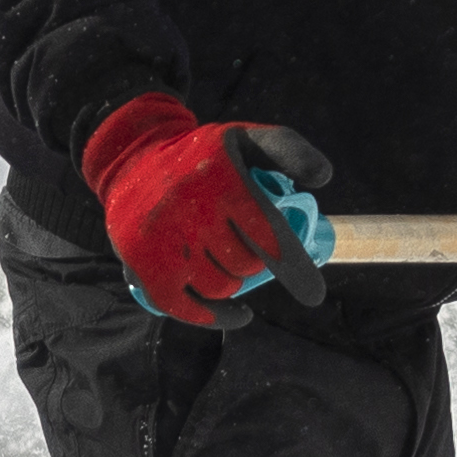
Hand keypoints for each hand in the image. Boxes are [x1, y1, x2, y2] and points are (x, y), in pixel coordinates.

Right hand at [83, 98, 336, 325]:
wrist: (132, 161)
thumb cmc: (202, 156)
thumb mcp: (246, 138)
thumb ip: (288, 149)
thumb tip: (323, 178)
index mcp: (219, 177)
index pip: (266, 233)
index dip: (291, 263)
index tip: (313, 293)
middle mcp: (187, 207)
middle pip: (244, 264)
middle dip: (255, 264)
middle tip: (251, 253)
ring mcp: (162, 240)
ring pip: (217, 286)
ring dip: (233, 285)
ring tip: (233, 271)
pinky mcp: (141, 264)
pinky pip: (182, 307)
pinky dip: (213, 317)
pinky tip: (237, 314)